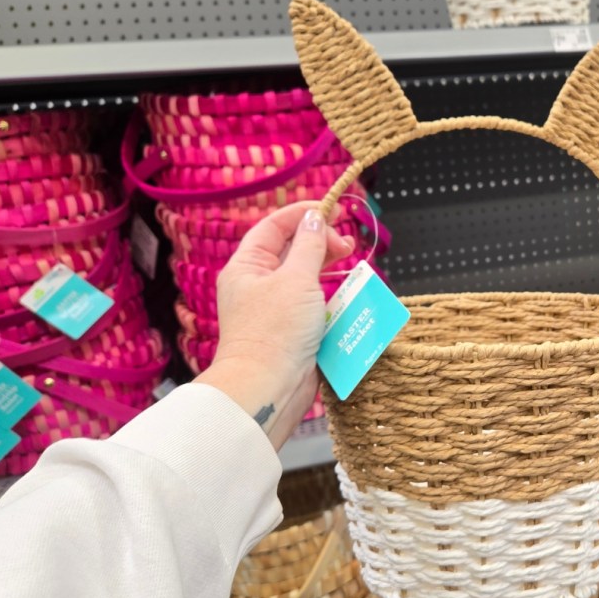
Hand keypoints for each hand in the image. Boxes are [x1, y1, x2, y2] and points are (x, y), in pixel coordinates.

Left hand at [194, 202, 354, 449]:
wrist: (269, 386)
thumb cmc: (276, 331)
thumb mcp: (297, 279)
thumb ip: (310, 245)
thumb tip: (315, 220)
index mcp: (248, 266)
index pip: (274, 227)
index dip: (303, 215)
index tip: (333, 211)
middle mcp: (259, 285)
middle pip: (292, 251)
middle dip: (321, 244)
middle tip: (346, 246)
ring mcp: (276, 309)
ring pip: (307, 278)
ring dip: (330, 271)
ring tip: (350, 267)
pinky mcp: (293, 331)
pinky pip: (315, 305)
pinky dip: (332, 299)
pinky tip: (347, 297)